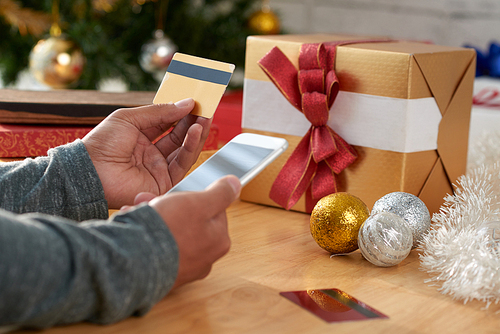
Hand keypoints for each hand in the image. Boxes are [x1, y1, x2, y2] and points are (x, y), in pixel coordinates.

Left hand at [82, 98, 211, 208]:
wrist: (90, 171)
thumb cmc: (101, 144)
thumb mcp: (130, 118)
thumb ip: (159, 112)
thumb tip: (186, 103)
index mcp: (140, 138)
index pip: (167, 123)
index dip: (180, 112)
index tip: (194, 101)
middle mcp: (151, 154)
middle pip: (178, 136)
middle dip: (192, 121)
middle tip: (205, 107)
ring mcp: (158, 169)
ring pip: (184, 150)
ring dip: (196, 133)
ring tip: (205, 117)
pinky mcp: (164, 183)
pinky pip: (182, 163)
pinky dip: (190, 146)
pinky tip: (195, 131)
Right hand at [147, 175, 240, 287]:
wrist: (136, 261)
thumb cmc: (170, 231)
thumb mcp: (199, 202)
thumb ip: (221, 193)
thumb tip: (235, 185)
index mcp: (219, 240)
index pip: (212, 209)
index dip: (192, 197)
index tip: (177, 193)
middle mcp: (205, 258)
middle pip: (189, 222)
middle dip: (168, 207)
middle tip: (151, 200)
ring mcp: (184, 268)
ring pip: (170, 234)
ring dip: (154, 220)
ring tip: (138, 213)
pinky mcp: (163, 276)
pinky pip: (156, 250)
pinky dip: (145, 237)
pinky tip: (133, 229)